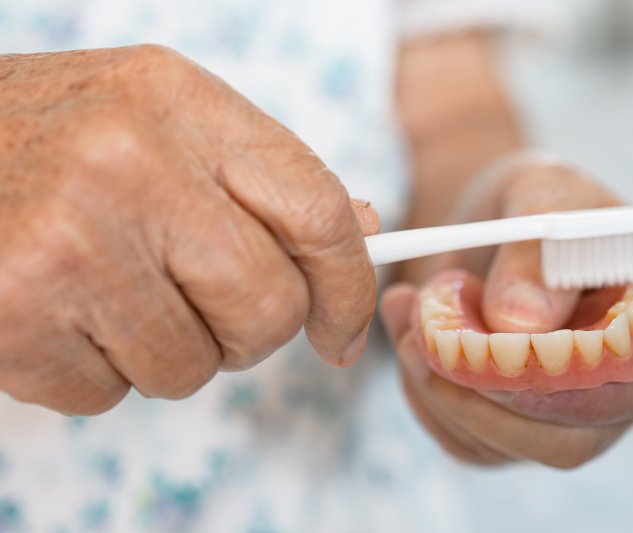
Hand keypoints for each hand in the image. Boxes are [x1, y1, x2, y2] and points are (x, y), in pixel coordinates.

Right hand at [0, 45, 378, 414]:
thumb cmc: (58, 140)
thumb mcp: (168, 122)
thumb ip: (264, 179)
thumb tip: (361, 236)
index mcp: (184, 105)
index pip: (318, 212)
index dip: (349, 287)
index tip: (344, 331)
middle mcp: (134, 166)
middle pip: (269, 309)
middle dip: (248, 332)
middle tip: (201, 305)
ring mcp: (71, 243)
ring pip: (191, 368)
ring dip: (166, 351)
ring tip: (112, 292)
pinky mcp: (14, 316)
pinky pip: (108, 396)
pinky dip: (95, 372)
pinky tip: (62, 311)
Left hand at [381, 161, 632, 466]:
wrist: (492, 229)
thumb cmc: (535, 203)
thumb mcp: (540, 195)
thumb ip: (536, 248)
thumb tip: (519, 322)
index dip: (570, 377)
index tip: (499, 342)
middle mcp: (624, 380)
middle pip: (572, 439)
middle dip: (486, 394)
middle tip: (426, 336)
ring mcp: (571, 413)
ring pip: (511, 446)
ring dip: (444, 391)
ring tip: (410, 314)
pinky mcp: (516, 425)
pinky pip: (470, 442)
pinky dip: (426, 399)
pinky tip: (410, 339)